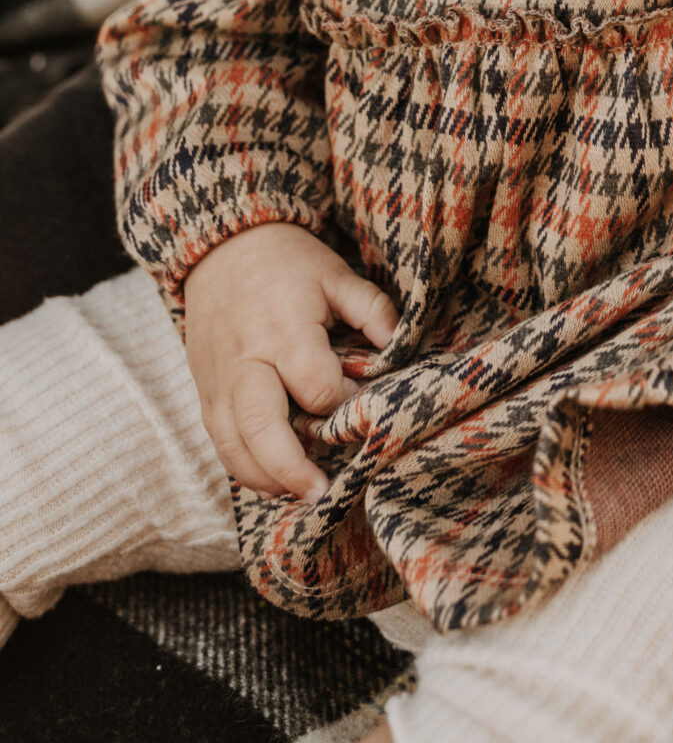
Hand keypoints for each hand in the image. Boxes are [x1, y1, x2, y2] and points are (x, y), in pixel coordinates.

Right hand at [182, 224, 397, 498]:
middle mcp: (245, 361)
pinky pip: (218, 440)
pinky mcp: (203, 392)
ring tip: (299, 495)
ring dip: (263, 477)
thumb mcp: (336, 274)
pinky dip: (242, 466)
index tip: (360, 400)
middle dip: (290, 466)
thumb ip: (371, 310)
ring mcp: (218, 381)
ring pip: (232, 443)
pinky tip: (271, 480)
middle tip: (321, 493)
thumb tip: (399, 348)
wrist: (220, 248)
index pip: (315, 385)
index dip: (341, 401)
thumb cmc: (287, 262)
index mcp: (283, 329)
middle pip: (260, 425)